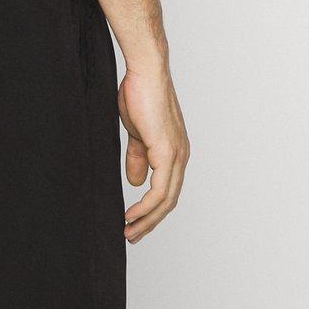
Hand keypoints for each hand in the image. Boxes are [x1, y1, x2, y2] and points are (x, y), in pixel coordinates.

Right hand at [117, 63, 189, 241]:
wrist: (145, 72)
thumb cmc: (139, 94)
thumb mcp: (136, 132)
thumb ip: (138, 156)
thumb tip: (136, 182)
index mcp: (173, 151)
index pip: (167, 190)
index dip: (152, 209)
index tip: (134, 222)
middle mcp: (180, 156)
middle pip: (170, 201)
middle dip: (150, 222)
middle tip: (131, 236)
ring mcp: (176, 155)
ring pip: (167, 200)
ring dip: (147, 220)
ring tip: (128, 231)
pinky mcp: (167, 151)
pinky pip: (160, 190)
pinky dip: (146, 206)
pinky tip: (132, 214)